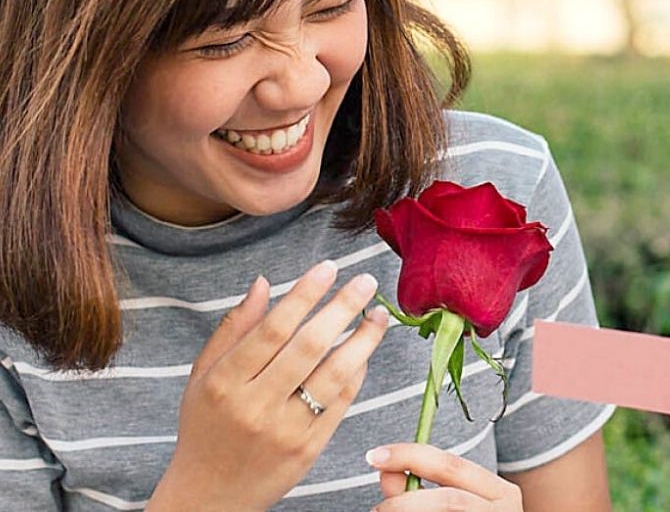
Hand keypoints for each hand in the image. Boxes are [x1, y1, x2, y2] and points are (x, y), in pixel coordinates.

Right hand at [147, 260, 389, 511]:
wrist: (209, 496)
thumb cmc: (207, 426)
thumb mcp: (203, 376)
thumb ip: (234, 328)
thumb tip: (264, 282)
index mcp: (225, 383)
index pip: (272, 329)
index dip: (304, 294)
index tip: (328, 267)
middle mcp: (255, 406)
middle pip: (308, 347)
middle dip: (342, 308)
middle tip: (365, 281)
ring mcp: (284, 430)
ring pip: (333, 375)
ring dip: (363, 340)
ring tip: (377, 315)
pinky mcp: (308, 450)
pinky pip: (341, 402)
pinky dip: (357, 373)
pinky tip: (365, 350)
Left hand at [366, 443, 523, 510]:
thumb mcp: (457, 503)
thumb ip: (422, 489)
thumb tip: (386, 472)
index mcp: (499, 492)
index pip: (451, 465)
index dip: (410, 456)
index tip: (376, 456)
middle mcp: (503, 511)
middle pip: (448, 499)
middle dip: (405, 500)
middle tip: (378, 508)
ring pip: (446, 511)